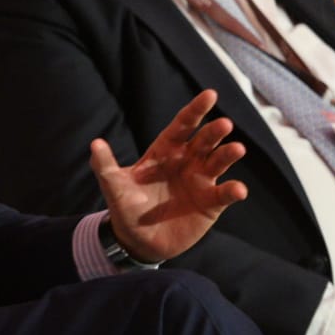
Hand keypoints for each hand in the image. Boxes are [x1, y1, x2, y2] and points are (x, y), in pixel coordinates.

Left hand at [92, 89, 246, 262]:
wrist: (138, 240)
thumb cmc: (125, 207)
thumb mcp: (113, 186)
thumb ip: (105, 165)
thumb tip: (95, 143)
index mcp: (165, 151)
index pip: (182, 125)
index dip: (195, 110)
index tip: (210, 94)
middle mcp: (186, 161)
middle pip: (203, 141)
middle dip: (214, 132)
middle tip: (224, 124)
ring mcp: (200, 181)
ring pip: (218, 162)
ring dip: (228, 154)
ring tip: (237, 149)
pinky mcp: (210, 204)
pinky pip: (224, 194)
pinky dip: (233, 191)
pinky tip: (238, 189)